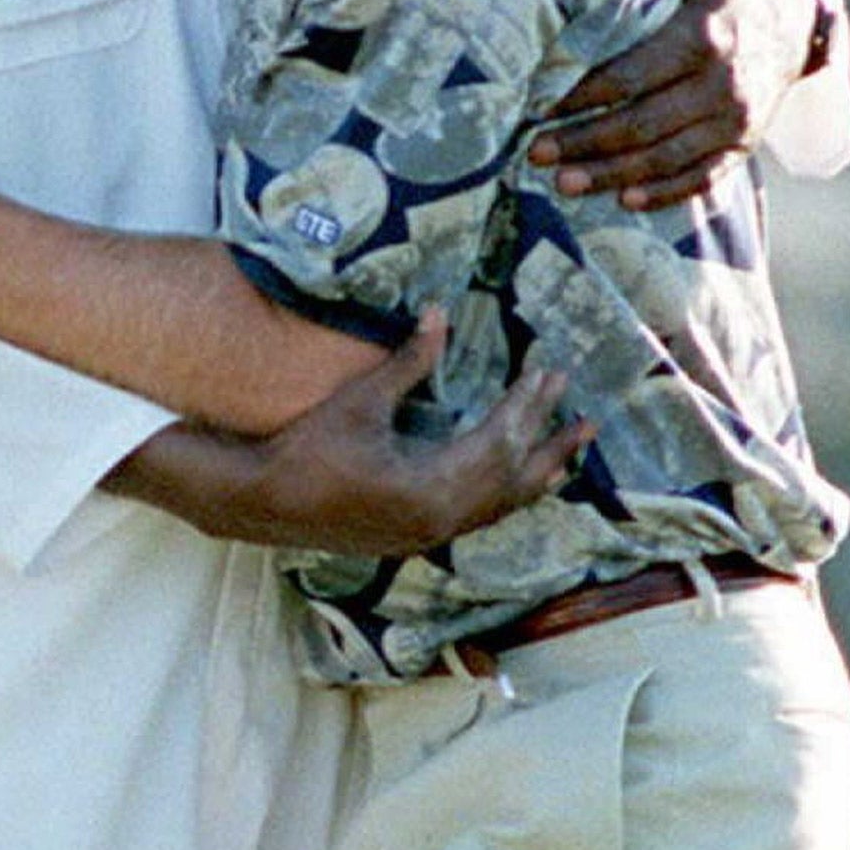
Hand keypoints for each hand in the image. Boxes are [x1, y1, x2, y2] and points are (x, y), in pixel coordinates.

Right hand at [116, 312, 590, 555]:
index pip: (496, 441)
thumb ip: (408, 362)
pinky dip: (508, 496)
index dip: (525, 406)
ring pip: (501, 507)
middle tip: (583, 415)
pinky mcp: (419, 536)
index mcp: (431, 487)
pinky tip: (519, 483)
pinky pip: (481, 517)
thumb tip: (440, 313)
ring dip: (537, 474)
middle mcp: (441, 519)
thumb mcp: (361, 400)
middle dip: (548, 443)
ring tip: (570, 452)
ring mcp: (431, 534)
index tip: (548, 374)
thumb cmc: (310, 448)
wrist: (266, 503)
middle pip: (512, 480)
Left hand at [528, 0, 817, 210]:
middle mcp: (725, 85)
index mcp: (706, 35)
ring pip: (667, 159)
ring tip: (562, 183)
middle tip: (534, 152)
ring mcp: (738, 121)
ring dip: (612, 175)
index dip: (584, 94)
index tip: (539, 104)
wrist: (798, 22)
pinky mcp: (744, 145)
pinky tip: (624, 200)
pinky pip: (703, 178)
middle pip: (644, 124)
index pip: (634, 74)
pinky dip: (665, 193)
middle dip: (585, 141)